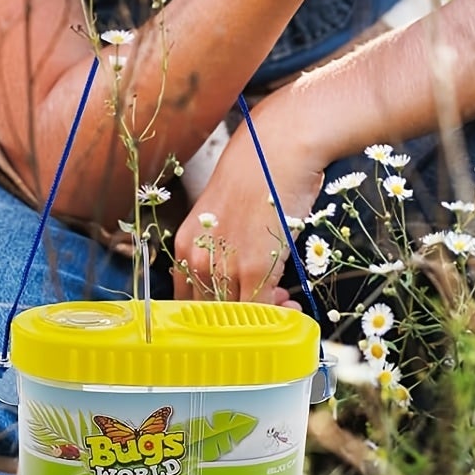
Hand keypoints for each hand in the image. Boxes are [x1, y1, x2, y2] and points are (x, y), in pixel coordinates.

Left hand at [174, 95, 324, 304]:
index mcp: (183, 244)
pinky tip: (291, 305)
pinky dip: (279, 316)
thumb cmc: (252, 182)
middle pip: (210, 313)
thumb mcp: (221, 222)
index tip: (233, 316)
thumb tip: (237, 290)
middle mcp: (196, 257)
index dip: (212, 315)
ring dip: (263, 319)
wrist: (274, 153)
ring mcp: (223, 266)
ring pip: (237, 316)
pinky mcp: (253, 269)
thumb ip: (220, 255)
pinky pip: (262, 310)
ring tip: (282, 305)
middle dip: (239, 321)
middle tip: (264, 313)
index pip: (186, 300)